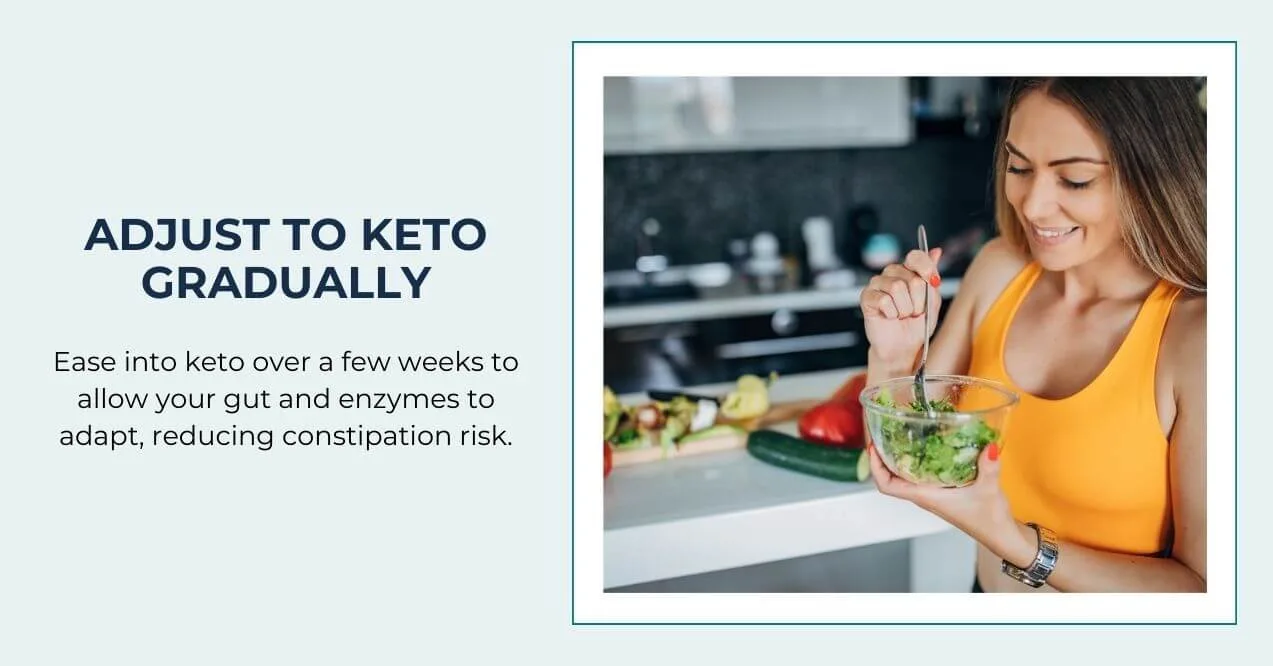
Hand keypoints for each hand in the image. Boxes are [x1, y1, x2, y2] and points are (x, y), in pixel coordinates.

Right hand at [859, 248, 942, 365]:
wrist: (903, 346)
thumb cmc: (917, 324)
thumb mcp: (932, 300)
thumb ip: (932, 276)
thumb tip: (936, 251)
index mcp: (908, 271)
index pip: (916, 256)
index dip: (926, 268)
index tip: (933, 283)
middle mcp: (892, 273)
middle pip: (912, 277)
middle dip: (918, 300)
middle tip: (914, 311)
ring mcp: (877, 284)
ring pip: (897, 287)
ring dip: (905, 308)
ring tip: (901, 315)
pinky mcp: (866, 297)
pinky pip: (884, 300)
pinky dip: (891, 313)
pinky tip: (889, 317)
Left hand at [866, 439, 1030, 563]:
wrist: (1002, 537)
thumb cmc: (991, 520)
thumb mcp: (990, 490)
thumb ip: (989, 468)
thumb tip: (989, 447)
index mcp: (926, 497)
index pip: (888, 486)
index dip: (875, 467)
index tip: (874, 447)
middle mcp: (925, 497)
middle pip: (891, 478)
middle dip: (883, 458)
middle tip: (883, 434)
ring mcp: (933, 495)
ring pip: (905, 477)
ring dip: (897, 459)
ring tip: (898, 436)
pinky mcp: (943, 493)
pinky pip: (920, 476)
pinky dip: (916, 462)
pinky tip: (926, 447)